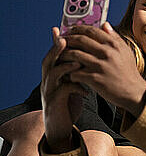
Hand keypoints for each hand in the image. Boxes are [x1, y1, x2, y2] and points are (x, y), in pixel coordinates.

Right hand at [41, 28, 86, 150]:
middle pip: (48, 60)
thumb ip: (75, 66)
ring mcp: (49, 90)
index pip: (53, 53)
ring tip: (79, 64)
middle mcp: (47, 79)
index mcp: (52, 72)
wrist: (60, 124)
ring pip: (52, 74)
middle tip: (66, 41)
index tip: (67, 31)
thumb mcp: (71, 81)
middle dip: (57, 50)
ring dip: (65, 67)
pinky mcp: (54, 102)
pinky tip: (87, 91)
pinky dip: (75, 88)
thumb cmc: (68, 99)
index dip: (59, 42)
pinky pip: (63, 91)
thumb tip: (85, 49)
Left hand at [59, 23, 145, 114]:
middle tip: (61, 41)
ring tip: (60, 56)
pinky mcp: (95, 78)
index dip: (78, 29)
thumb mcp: (125, 51)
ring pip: (75, 55)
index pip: (91, 31)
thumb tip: (105, 25)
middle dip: (68, 39)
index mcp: (113, 44)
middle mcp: (107, 52)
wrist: (133, 92)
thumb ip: (114, 37)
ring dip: (65, 55)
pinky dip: (70, 72)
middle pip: (81, 40)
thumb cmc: (128, 72)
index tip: (71, 30)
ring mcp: (100, 65)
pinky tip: (68, 73)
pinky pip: (76, 72)